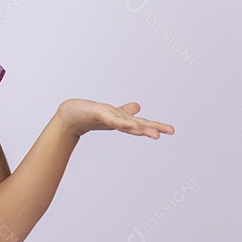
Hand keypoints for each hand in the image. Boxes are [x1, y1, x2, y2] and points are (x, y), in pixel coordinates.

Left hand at [57, 99, 174, 138]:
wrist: (69, 115)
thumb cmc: (88, 114)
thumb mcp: (110, 112)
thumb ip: (124, 111)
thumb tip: (138, 107)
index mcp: (122, 120)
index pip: (142, 123)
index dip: (156, 126)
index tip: (172, 130)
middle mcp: (117, 121)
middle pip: (138, 125)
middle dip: (154, 129)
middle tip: (171, 131)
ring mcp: (109, 118)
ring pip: (128, 125)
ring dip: (142, 129)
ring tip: (156, 134)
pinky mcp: (99, 114)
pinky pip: (114, 119)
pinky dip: (124, 122)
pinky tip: (133, 125)